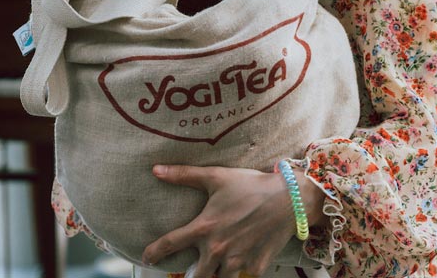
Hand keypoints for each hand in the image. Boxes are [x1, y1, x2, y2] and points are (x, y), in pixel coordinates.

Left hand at [142, 164, 324, 277]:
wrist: (288, 199)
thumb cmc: (250, 186)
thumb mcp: (216, 177)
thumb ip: (184, 175)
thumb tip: (155, 170)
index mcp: (204, 228)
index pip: (170, 244)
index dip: (154, 253)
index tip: (147, 258)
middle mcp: (217, 249)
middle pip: (195, 277)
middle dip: (192, 275)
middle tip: (194, 268)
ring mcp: (237, 262)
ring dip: (216, 274)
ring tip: (218, 266)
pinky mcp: (255, 268)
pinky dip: (240, 274)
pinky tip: (242, 263)